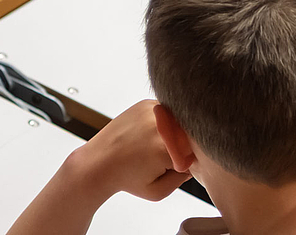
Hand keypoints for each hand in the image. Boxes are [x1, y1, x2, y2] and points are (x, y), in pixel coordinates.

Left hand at [69, 100, 188, 201]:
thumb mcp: (157, 192)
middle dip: (182, 147)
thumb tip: (193, 162)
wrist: (98, 162)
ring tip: (152, 146)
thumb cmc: (125, 178)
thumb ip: (182, 179)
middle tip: (162, 158)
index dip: (187, 162)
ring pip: (180, 122)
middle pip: (190, 135)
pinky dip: (164, 123)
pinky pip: (168, 112)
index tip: (175, 167)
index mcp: (167, 150)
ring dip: (174, 133)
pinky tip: (148, 134)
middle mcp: (162, 127)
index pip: (196, 153)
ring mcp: (154, 111)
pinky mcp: (147, 104)